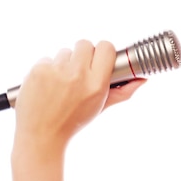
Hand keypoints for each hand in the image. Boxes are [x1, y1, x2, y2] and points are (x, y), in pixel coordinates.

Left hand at [13, 39, 145, 149]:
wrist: (41, 136)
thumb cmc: (72, 122)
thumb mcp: (100, 107)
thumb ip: (122, 92)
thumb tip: (142, 79)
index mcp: (96, 84)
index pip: (106, 47)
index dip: (103, 52)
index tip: (100, 59)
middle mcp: (77, 74)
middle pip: (85, 44)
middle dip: (83, 55)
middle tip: (79, 71)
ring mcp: (56, 71)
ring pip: (65, 51)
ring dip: (65, 63)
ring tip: (61, 83)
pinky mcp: (38, 70)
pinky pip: (47, 58)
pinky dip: (48, 69)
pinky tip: (48, 85)